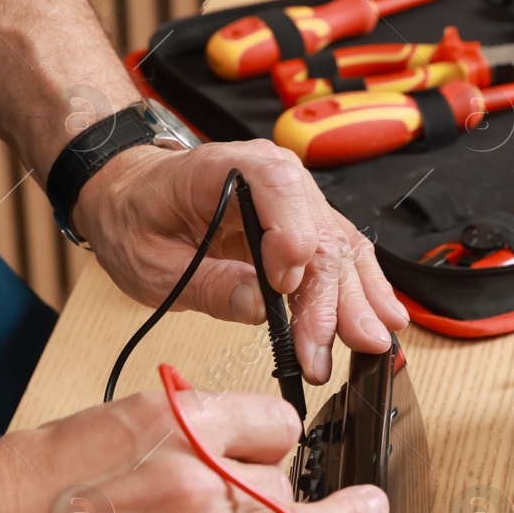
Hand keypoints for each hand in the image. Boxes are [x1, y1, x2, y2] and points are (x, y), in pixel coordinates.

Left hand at [71, 140, 409, 383]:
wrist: (130, 195)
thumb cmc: (137, 215)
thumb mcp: (151, 260)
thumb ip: (208, 282)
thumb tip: (259, 305)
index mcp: (229, 167)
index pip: (280, 190)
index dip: (291, 241)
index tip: (283, 290)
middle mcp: (272, 175)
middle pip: (318, 231)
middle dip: (334, 296)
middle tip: (340, 346)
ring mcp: (294, 199)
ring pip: (340, 247)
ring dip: (357, 299)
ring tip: (372, 342)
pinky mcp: (301, 224)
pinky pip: (339, 254)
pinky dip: (360, 288)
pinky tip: (382, 316)